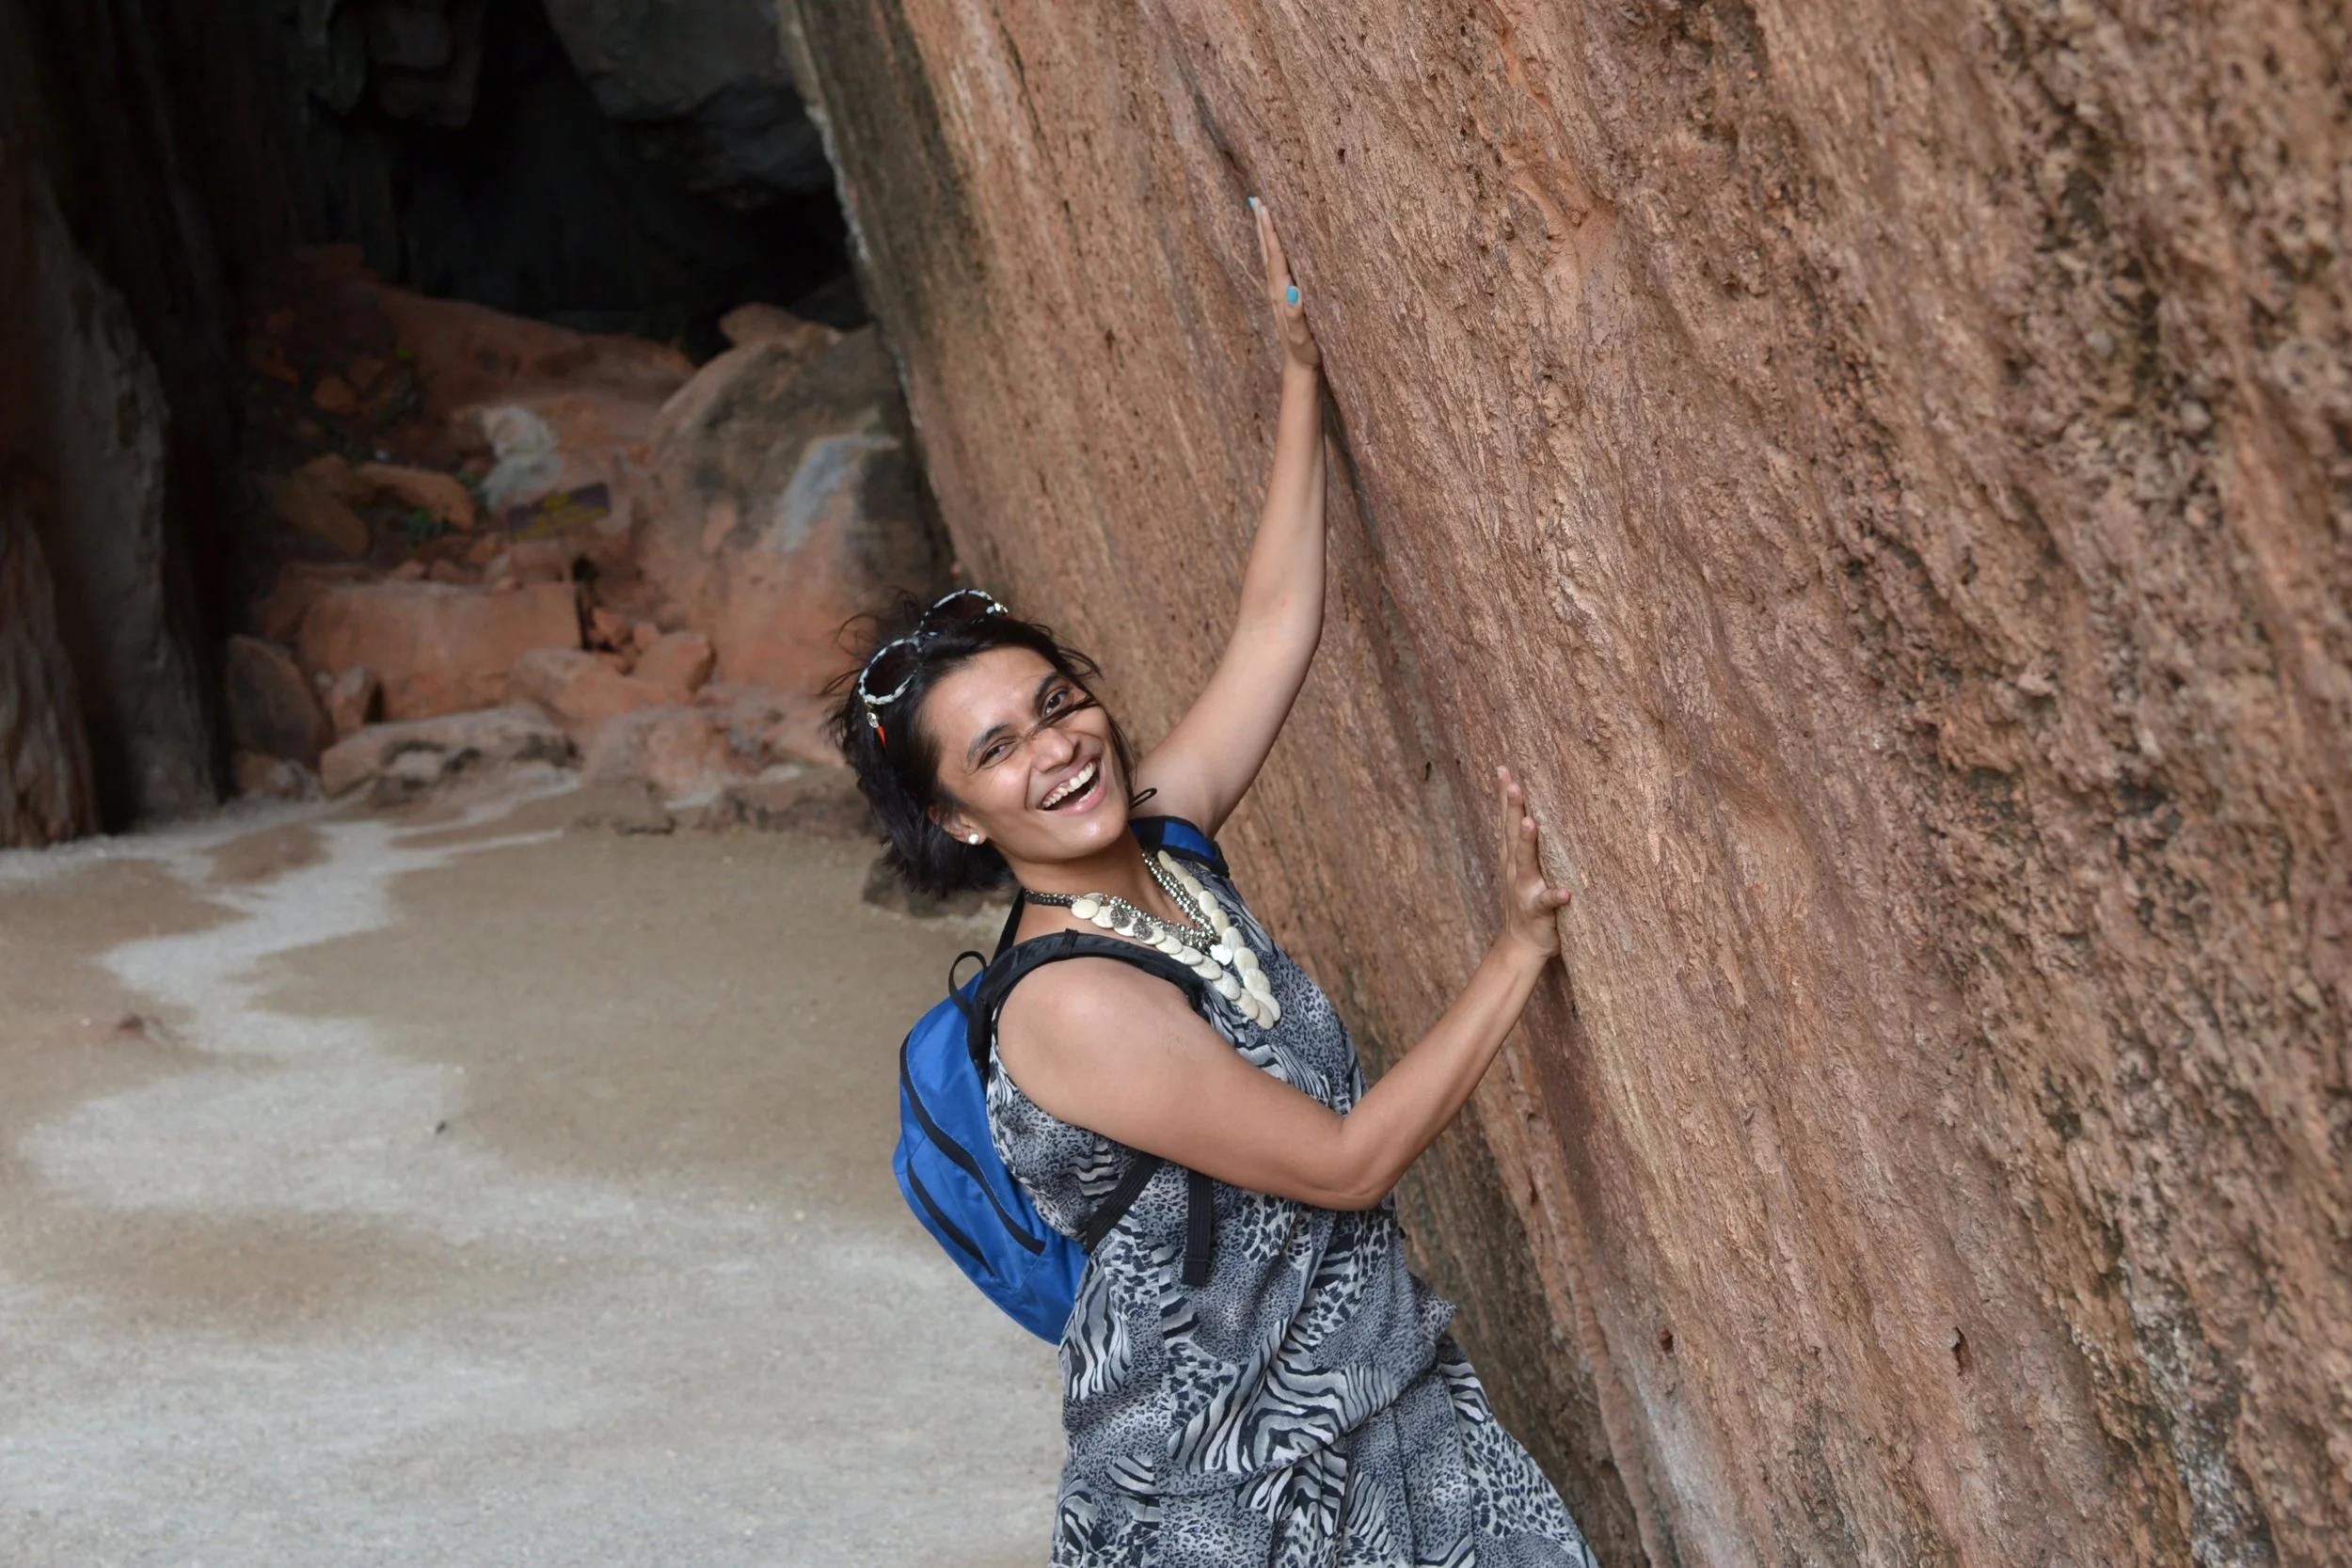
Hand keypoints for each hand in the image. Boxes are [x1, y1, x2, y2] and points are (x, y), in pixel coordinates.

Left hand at [1251, 198, 1320, 369]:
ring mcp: (1278, 294)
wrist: (1299, 369)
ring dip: (1265, 235)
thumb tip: (1293, 290)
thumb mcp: (1302, 335)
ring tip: (1263, 213)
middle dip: (1262, 226)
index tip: (1264, 207)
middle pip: (1266, 251)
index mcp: (1281, 293)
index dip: (1270, 232)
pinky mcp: (1283, 299)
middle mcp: (1276, 290)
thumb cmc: (1306, 353)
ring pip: (1269, 257)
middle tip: (1256, 199)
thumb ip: (1296, 314)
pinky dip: (1274, 250)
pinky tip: (1278, 245)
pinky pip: (1276, 267)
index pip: (1275, 256)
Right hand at [1495, 765, 1571, 959]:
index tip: (1503, 770)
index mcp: (1513, 858)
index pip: (1506, 821)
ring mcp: (1524, 889)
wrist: (1522, 944)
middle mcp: (1515, 869)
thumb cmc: (1528, 900)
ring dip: (1526, 843)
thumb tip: (1534, 809)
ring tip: (1530, 824)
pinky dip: (1554, 896)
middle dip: (1511, 808)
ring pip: (1524, 862)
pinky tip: (1565, 892)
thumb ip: (1526, 842)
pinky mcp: (1537, 911)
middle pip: (1511, 834)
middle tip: (1513, 784)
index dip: (1504, 796)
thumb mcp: (1522, 868)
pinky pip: (1546, 903)